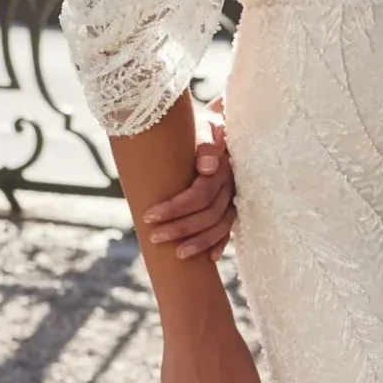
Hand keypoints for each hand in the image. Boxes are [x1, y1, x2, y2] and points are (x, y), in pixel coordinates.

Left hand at [143, 110, 236, 261]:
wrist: (214, 124)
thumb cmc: (198, 125)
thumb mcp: (201, 126)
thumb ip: (205, 142)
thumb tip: (207, 167)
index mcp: (221, 165)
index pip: (200, 195)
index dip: (175, 208)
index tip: (148, 215)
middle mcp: (230, 183)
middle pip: (209, 214)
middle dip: (181, 228)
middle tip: (154, 237)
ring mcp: (233, 194)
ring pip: (221, 225)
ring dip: (199, 242)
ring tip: (177, 254)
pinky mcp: (232, 202)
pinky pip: (230, 227)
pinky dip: (220, 243)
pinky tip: (209, 258)